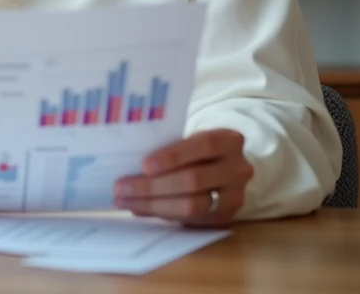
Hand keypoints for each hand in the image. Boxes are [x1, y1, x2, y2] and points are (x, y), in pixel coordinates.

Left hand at [113, 129, 252, 226]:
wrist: (224, 168)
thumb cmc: (196, 149)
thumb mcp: (190, 140)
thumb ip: (169, 147)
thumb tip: (129, 164)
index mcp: (229, 140)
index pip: (204, 145)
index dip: (174, 156)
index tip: (144, 165)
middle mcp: (238, 168)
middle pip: (194, 180)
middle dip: (153, 186)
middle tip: (122, 187)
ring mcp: (235, 196)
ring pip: (192, 206)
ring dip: (153, 204)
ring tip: (125, 200)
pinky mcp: (226, 218)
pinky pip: (190, 220)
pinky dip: (161, 214)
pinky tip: (140, 208)